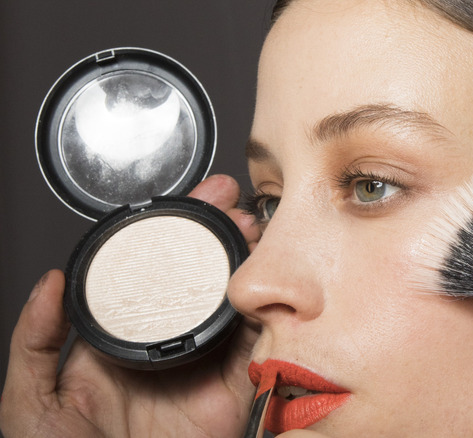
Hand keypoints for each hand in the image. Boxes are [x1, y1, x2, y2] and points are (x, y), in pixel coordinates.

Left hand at [0, 175, 261, 436]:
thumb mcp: (31, 402)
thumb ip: (37, 341)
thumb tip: (49, 284)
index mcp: (121, 344)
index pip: (150, 276)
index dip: (169, 236)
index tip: (186, 202)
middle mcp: (167, 349)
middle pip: (200, 279)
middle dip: (218, 235)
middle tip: (229, 203)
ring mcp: (202, 368)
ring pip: (234, 304)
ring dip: (249, 263)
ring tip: (253, 229)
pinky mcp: (232, 392)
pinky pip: (256, 349)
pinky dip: (269, 316)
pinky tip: (269, 284)